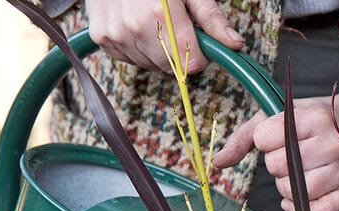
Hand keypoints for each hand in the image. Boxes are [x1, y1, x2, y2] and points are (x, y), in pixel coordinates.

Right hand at [87, 0, 243, 72]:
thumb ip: (211, 18)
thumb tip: (236, 44)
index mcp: (159, 15)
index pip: (191, 65)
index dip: (200, 55)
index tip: (198, 39)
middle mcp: (134, 28)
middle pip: (171, 68)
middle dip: (180, 54)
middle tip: (175, 26)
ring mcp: (115, 35)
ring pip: (150, 65)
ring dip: (158, 51)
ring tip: (152, 20)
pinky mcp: (102, 38)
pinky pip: (130, 59)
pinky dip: (138, 48)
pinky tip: (136, 25)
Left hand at [213, 77, 338, 210]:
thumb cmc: (319, 119)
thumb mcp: (282, 113)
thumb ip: (246, 136)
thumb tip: (217, 162)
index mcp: (314, 117)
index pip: (266, 138)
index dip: (265, 140)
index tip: (278, 137)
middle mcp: (333, 142)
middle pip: (279, 167)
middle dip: (276, 165)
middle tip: (291, 157)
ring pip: (297, 192)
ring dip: (287, 188)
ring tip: (296, 176)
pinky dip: (302, 210)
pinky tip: (298, 200)